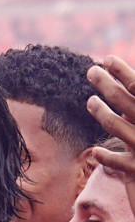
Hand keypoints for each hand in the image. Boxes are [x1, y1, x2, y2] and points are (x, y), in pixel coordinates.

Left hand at [87, 56, 134, 213]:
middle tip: (91, 71)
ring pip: (118, 127)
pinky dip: (106, 156)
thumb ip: (134, 109)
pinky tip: (94, 152)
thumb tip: (126, 86)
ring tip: (90, 101)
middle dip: (108, 85)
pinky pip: (118, 162)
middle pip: (126, 101)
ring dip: (103, 114)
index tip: (107, 59)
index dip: (123, 72)